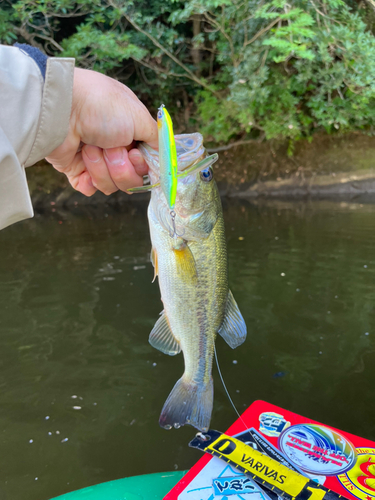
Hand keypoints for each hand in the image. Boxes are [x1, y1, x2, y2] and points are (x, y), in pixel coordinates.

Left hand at [46, 68, 157, 195]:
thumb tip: (164, 156)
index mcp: (130, 133)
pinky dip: (88, 179)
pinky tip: (82, 164)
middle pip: (130, 179)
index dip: (141, 164)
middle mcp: (115, 147)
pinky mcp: (76, 170)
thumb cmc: (101, 106)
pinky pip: (91, 189)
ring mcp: (95, 160)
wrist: (62, 110)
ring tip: (90, 147)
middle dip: (121, 166)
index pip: (145, 164)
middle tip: (110, 148)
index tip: (134, 153)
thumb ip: (157, 139)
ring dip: (102, 167)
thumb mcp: (139, 117)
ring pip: (111, 185)